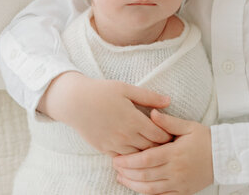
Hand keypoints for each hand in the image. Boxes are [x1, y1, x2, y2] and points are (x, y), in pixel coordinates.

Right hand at [38, 71, 172, 155]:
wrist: (74, 102)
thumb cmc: (101, 92)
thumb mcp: (126, 89)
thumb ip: (148, 96)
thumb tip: (169, 101)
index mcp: (133, 119)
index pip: (159, 135)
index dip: (168, 136)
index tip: (173, 135)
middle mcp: (125, 135)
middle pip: (150, 148)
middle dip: (161, 148)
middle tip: (169, 146)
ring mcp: (114, 144)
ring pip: (137, 157)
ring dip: (147, 155)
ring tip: (155, 151)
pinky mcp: (104, 149)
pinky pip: (123, 159)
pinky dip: (131, 159)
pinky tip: (136, 155)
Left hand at [113, 109, 213, 194]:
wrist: (224, 157)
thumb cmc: (205, 140)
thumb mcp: (188, 126)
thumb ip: (168, 122)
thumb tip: (151, 113)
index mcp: (175, 153)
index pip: (146, 159)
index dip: (129, 161)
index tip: (117, 158)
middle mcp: (175, 170)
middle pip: (144, 175)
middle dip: (126, 172)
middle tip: (115, 166)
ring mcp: (179, 183)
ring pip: (150, 189)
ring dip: (133, 185)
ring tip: (121, 178)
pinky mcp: (183, 192)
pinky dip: (147, 194)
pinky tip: (138, 188)